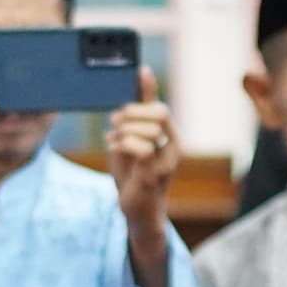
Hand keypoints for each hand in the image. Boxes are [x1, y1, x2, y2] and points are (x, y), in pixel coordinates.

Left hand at [108, 72, 176, 230]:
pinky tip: (113, 147)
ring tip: (112, 138)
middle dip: (132, 112)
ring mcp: (168, 161)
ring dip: (125, 130)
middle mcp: (174, 147)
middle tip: (114, 121)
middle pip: (159, 113)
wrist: (137, 211)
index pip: (160, 107)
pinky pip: (143, 148)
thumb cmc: (135, 175)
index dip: (143, 95)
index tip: (128, 94)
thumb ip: (136, 113)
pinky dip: (124, 144)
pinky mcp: (156, 174)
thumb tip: (141, 75)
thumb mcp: (132, 139)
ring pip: (150, 129)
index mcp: (170, 136)